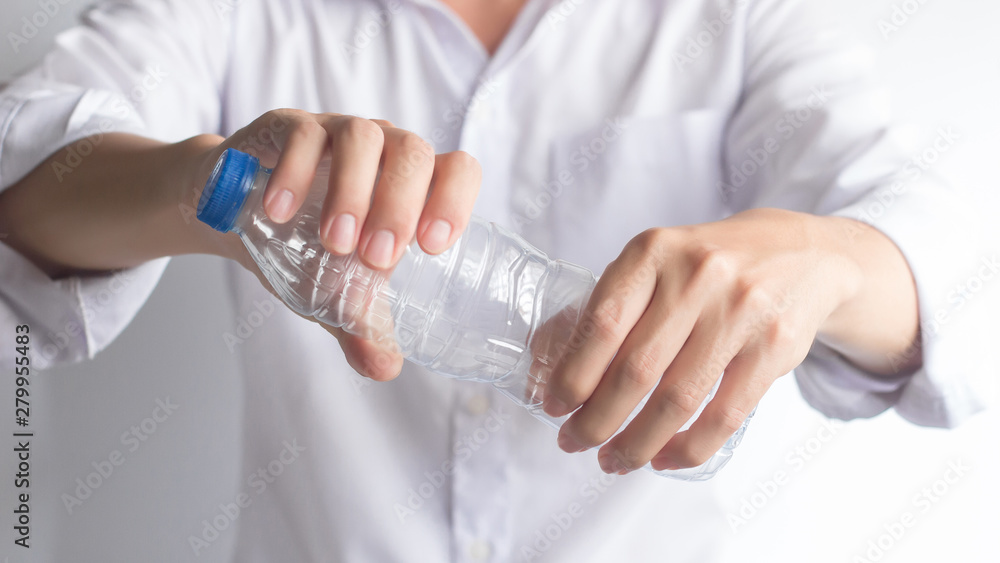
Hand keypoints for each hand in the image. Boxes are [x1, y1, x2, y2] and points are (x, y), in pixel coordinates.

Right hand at [187, 110, 480, 379]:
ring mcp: (337, 132)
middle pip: (413, 154)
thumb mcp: (336, 293)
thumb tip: (384, 368)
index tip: (433, 248)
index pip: (457, 170)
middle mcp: (383, 149)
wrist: (235, 217)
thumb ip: (361, 328)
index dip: (455, 201)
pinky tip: (279, 213)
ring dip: (353, 191)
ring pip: (363, 137)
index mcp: (412, 184)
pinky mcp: (289, 126)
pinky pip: (302, 133)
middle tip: (377, 260)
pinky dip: (296, 172)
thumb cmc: (305, 249)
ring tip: (335, 244)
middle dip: (399, 207)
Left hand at [540, 208, 918, 473]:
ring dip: (638, 442)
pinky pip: (725, 414)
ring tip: (615, 461)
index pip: (602, 324)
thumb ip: (610, 307)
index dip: (573, 375)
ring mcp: (740, 311)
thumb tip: (547, 368)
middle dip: (597, 420)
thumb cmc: (707, 267)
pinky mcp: (774, 347)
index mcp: (654, 251)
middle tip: (575, 443)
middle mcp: (697, 276)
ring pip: (678, 399)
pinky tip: (666, 459)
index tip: (554, 407)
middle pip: (636, 369)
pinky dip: (690, 447)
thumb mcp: (656, 263)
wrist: (800, 254)